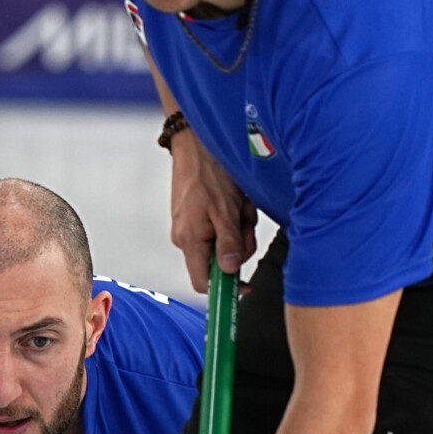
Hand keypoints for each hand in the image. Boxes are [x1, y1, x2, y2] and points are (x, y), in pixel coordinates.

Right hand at [167, 131, 257, 293]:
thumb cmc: (208, 172)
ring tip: (240, 205)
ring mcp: (192, 227)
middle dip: (239, 245)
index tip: (244, 287)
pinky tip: (236, 201)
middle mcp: (187, 237)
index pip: (202, 282)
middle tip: (245, 221)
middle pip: (219, 262)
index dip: (224, 289)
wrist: (197, 144)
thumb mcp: (225, 209)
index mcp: (190, 240)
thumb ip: (228, 242)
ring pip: (224, 243)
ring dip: (239, 227)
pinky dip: (233, 217)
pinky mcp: (198, 217)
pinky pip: (221, 228)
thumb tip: (229, 271)